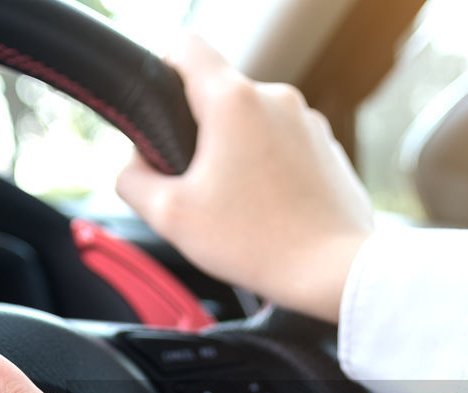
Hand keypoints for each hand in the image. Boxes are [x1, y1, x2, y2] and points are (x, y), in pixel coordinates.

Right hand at [117, 36, 374, 324]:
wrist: (335, 271)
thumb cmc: (259, 244)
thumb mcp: (171, 217)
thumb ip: (133, 180)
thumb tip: (134, 165)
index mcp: (233, 101)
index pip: (185, 46)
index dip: (163, 68)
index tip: (160, 105)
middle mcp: (276, 98)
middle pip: (219, 94)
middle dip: (201, 132)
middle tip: (198, 184)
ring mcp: (308, 121)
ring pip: (253, 123)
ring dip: (238, 153)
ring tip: (238, 203)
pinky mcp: (328, 147)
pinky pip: (285, 145)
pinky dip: (271, 169)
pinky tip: (269, 207)